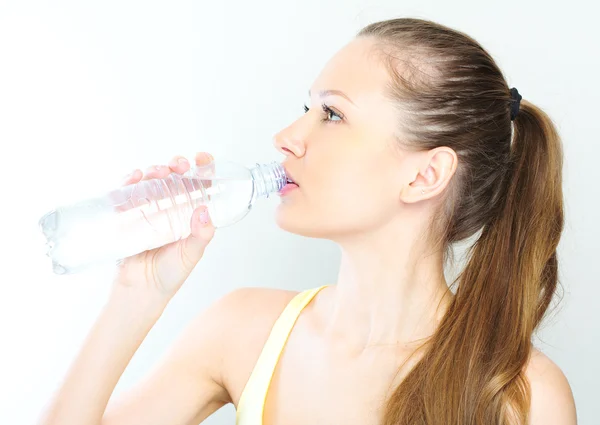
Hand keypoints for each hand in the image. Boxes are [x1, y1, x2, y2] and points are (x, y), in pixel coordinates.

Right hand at [111, 152, 215, 300]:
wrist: (140, 291)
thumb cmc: (170, 274)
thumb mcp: (191, 254)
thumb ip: (201, 235)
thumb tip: (204, 211)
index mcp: (189, 214)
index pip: (198, 184)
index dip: (202, 168)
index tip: (202, 160)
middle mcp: (170, 208)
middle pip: (174, 177)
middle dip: (177, 165)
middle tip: (180, 165)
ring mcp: (148, 209)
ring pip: (152, 180)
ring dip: (156, 169)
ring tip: (159, 171)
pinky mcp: (127, 213)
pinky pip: (128, 192)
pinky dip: (131, 180)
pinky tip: (135, 177)